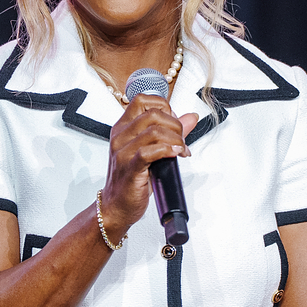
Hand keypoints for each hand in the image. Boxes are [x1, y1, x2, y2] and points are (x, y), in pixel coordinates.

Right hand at [101, 95, 197, 235]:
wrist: (116, 205)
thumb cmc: (131, 178)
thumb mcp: (150, 150)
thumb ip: (170, 131)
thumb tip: (191, 117)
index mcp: (123, 127)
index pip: (143, 100)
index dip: (164, 106)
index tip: (173, 122)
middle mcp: (120, 136)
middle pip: (153, 113)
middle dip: (175, 125)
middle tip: (181, 140)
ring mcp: (122, 151)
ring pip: (154, 131)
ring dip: (175, 139)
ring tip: (181, 150)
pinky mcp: (129, 168)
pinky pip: (150, 151)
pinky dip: (168, 150)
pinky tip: (176, 155)